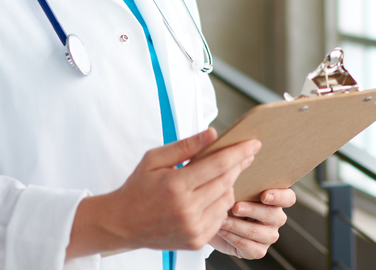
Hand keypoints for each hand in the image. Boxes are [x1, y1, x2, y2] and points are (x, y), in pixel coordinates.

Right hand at [67, 128, 259, 257]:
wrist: (122, 224)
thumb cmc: (137, 188)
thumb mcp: (154, 159)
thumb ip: (186, 146)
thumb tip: (212, 133)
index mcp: (175, 186)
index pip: (218, 165)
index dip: (239, 152)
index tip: (253, 144)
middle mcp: (186, 210)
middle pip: (227, 182)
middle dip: (238, 166)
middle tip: (244, 155)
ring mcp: (192, 228)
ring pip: (227, 201)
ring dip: (229, 185)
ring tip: (222, 175)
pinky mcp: (196, 241)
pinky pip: (220, 218)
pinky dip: (221, 205)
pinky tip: (212, 196)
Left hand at [210, 188, 296, 258]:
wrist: (215, 221)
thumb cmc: (229, 199)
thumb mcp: (237, 187)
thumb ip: (243, 180)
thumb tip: (238, 168)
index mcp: (277, 200)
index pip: (288, 198)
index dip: (279, 197)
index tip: (264, 195)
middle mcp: (277, 218)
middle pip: (271, 215)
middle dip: (251, 210)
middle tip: (235, 207)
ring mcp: (269, 236)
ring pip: (256, 231)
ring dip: (236, 225)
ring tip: (222, 219)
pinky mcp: (258, 251)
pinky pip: (247, 246)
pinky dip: (232, 237)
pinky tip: (222, 230)